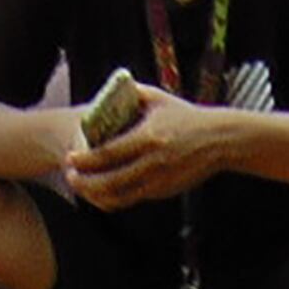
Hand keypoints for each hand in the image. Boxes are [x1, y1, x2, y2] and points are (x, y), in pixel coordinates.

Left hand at [64, 91, 242, 213]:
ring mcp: (159, 180)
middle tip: (69, 177)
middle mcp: (153, 162)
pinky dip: (115, 199)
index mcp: (149, 138)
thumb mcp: (159, 99)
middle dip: (85, 182)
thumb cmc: (187, 117)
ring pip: (120, 196)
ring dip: (96, 195)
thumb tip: (108, 90)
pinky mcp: (164, 191)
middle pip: (110, 180)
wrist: (219, 140)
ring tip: (81, 188)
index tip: (69, 158)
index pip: (109, 153)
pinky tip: (103, 192)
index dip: (85, 159)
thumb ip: (133, 93)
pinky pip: (134, 199)